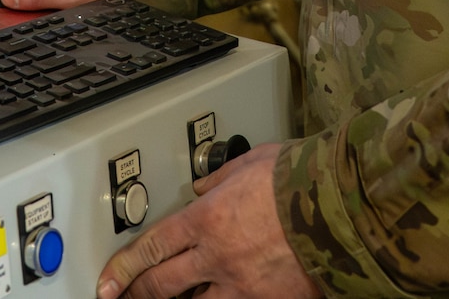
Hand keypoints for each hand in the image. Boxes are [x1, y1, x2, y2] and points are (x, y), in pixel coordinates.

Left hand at [98, 145, 317, 298]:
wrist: (339, 204)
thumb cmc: (298, 177)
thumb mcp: (247, 163)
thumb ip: (219, 178)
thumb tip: (203, 185)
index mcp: (206, 219)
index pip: (150, 247)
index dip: (123, 268)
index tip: (108, 281)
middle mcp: (217, 256)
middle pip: (162, 285)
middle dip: (139, 293)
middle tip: (124, 296)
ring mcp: (243, 284)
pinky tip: (224, 296)